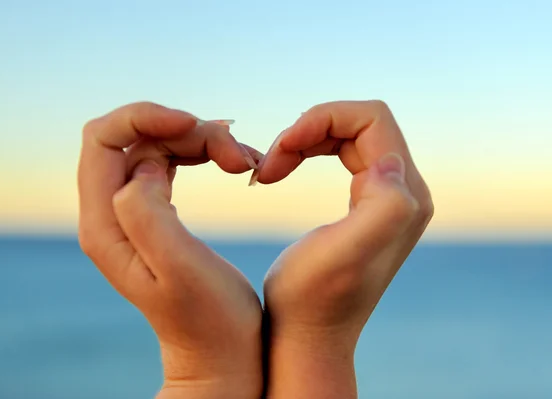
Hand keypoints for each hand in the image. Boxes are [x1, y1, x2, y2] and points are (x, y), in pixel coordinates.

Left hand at [77, 102, 263, 398]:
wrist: (221, 355)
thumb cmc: (210, 320)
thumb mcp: (181, 269)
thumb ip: (148, 214)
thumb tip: (141, 167)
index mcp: (106, 225)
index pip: (102, 139)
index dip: (145, 117)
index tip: (196, 124)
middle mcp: (111, 215)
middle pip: (136, 138)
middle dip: (187, 131)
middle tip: (238, 156)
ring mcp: (133, 213)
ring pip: (158, 146)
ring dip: (201, 142)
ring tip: (244, 162)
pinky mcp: (157, 214)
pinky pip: (171, 163)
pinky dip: (203, 154)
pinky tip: (235, 165)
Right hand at [256, 101, 433, 397]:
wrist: (305, 335)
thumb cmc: (311, 299)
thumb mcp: (343, 256)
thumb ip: (383, 208)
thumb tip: (390, 163)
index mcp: (403, 196)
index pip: (371, 119)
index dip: (322, 119)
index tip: (282, 147)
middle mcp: (404, 192)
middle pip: (360, 123)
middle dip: (309, 130)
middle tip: (270, 162)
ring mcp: (385, 198)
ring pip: (348, 135)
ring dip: (304, 140)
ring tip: (270, 169)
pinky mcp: (366, 205)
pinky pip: (343, 153)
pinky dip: (308, 152)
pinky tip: (283, 170)